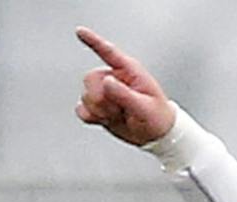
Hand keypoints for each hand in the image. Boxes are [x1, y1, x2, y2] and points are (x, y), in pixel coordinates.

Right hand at [75, 27, 175, 144]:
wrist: (155, 135)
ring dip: (99, 110)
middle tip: (117, 109)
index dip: (93, 41)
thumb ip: (125, 94)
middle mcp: (114, 78)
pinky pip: (82, 109)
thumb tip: (106, 81)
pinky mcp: (99, 108)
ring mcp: (105, 93)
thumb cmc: (157, 117)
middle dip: (100, 97)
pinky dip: (90, 116)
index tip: (80, 31)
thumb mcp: (144, 107)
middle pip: (90, 79)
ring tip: (117, 114)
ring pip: (86, 96)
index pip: (108, 52)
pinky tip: (104, 119)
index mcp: (128, 71)